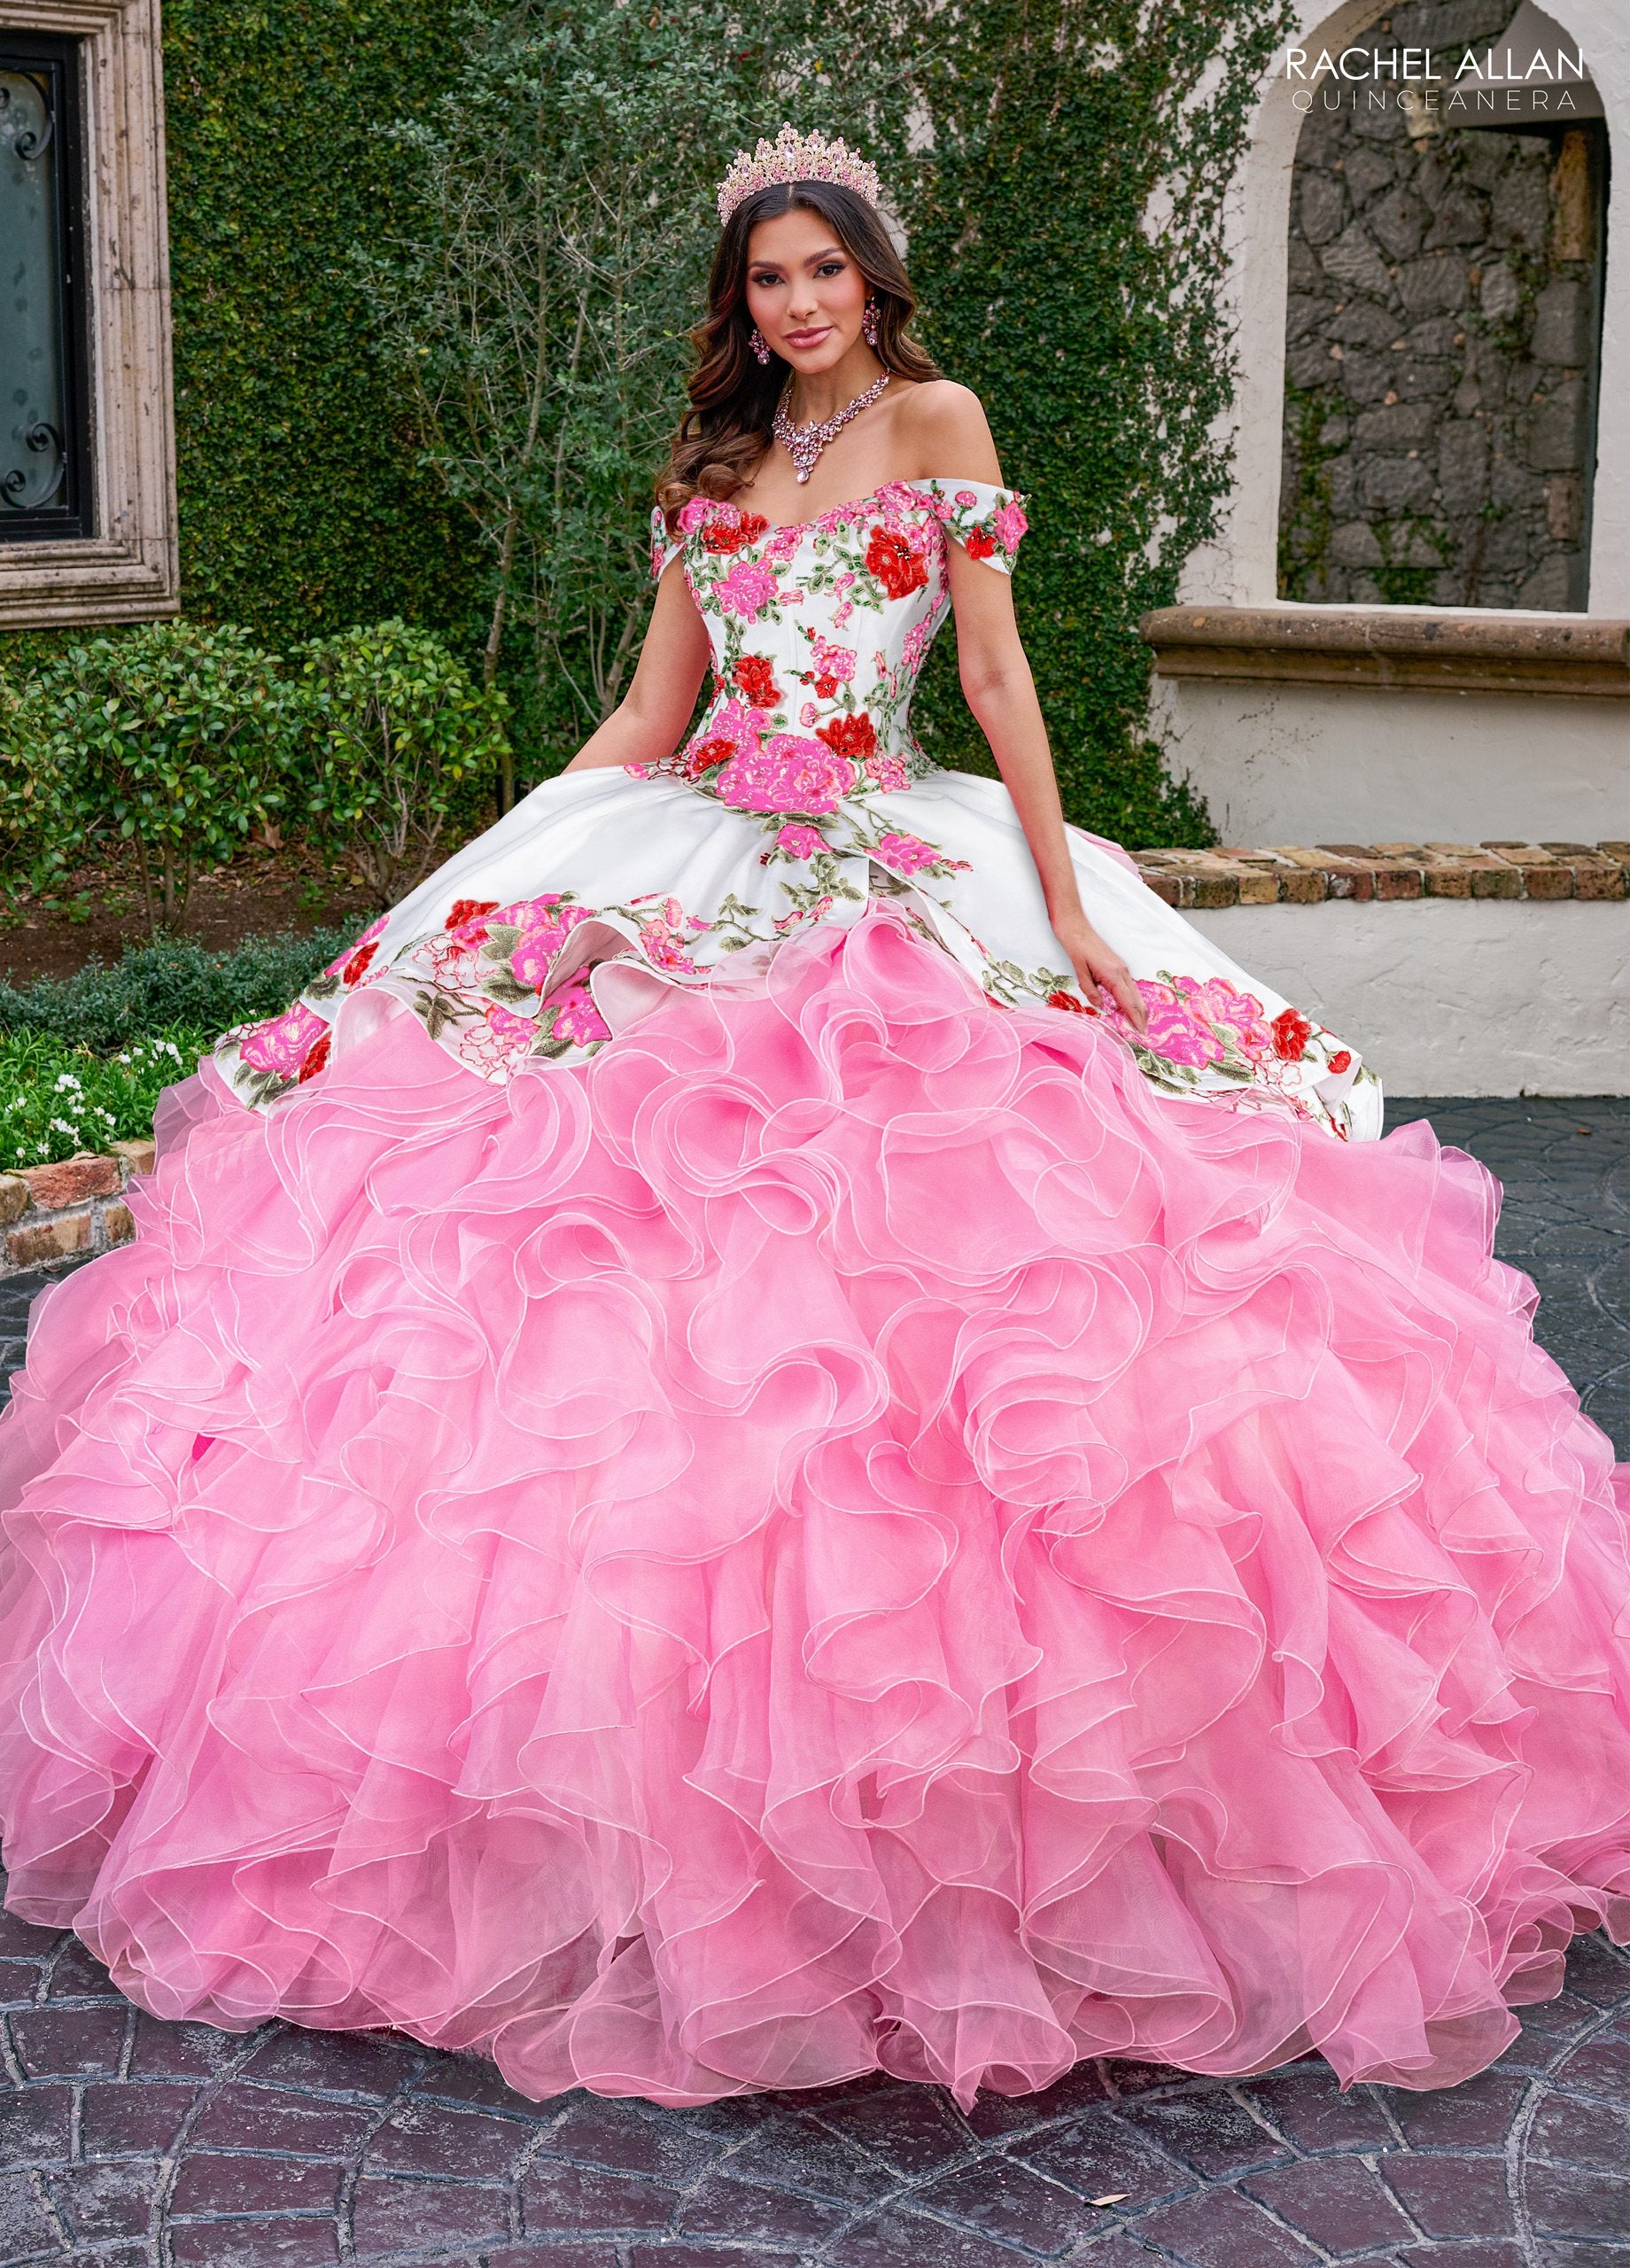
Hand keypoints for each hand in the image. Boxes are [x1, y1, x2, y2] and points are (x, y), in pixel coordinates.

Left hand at [1052, 910, 1146, 1033]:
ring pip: (1134, 993)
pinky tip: (1130, 1007)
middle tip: (1144, 1033)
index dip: (1135, 1018)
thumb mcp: (1080, 972)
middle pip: (1136, 999)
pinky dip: (1132, 999)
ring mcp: (1122, 968)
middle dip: (1141, 1017)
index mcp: (1114, 974)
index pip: (1128, 1002)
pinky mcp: (1119, 966)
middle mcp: (1122, 971)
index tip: (1141, 1032)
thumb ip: (1091, 990)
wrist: (1076, 927)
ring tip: (1139, 1024)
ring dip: (1138, 1009)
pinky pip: (1129, 986)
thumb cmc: (1077, 947)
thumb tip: (1100, 1005)